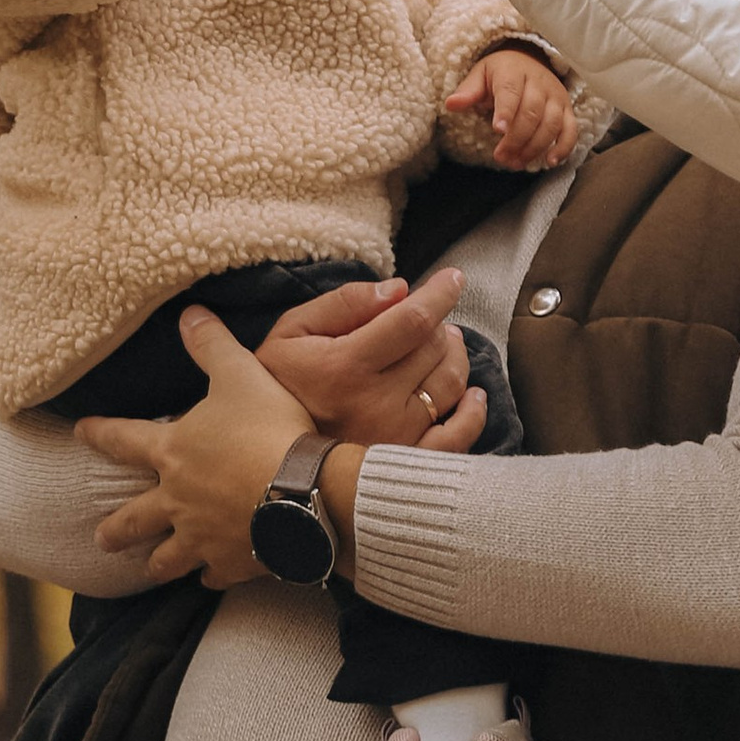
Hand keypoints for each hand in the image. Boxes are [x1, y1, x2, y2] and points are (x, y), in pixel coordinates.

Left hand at [80, 303, 479, 582]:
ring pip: (168, 559)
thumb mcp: (241, 375)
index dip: (98, 434)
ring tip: (147, 568)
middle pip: (133, 520)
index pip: (122, 440)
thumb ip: (212, 346)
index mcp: (172, 453)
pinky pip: (215, 576)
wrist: (303, 491)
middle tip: (101, 538)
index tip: (79, 433)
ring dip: (156, 563)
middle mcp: (176, 501)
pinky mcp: (232, 563)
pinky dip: (212, 577)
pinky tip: (213, 579)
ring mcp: (201, 538)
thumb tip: (189, 313)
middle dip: (116, 530)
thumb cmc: (268, 430)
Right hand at [254, 270, 486, 447]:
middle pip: (434, 349)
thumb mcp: (291, 333)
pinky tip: (472, 394)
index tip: (453, 278)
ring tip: (442, 345)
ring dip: (455, 357)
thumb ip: (343, 304)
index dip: (439, 294)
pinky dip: (473, 411)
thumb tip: (399, 290)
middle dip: (438, 324)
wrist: (266, 460)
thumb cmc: (278, 387)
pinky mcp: (406, 462)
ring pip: (451, 385)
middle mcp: (376, 403)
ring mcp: (396, 437)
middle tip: (427, 320)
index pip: (412, 320)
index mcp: (345, 367)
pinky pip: (458, 437)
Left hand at [450, 48, 579, 170]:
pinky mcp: (567, 109)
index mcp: (513, 72)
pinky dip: (564, 147)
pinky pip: (571, 129)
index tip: (498, 130)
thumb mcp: (480, 75)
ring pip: (551, 123)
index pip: (511, 92)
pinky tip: (550, 162)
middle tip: (500, 157)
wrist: (529, 59)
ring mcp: (556, 96)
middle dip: (516, 138)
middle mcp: (539, 83)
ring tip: (516, 163)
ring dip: (535, 147)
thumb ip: (468, 92)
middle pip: (532, 112)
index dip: (506, 111)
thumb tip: (451, 104)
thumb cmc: (500, 73)